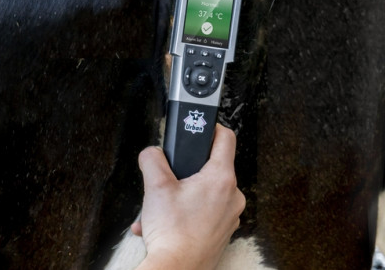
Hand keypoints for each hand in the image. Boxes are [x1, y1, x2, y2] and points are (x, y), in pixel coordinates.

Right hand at [133, 125, 244, 269]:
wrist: (177, 269)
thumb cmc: (173, 234)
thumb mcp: (155, 187)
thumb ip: (152, 159)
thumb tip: (152, 152)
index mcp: (221, 179)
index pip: (226, 138)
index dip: (213, 127)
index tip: (203, 127)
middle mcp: (232, 196)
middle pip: (211, 168)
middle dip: (186, 172)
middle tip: (169, 179)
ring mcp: (229, 216)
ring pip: (205, 193)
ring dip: (181, 196)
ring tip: (162, 208)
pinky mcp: (222, 231)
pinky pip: (204, 212)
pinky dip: (185, 213)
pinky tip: (165, 222)